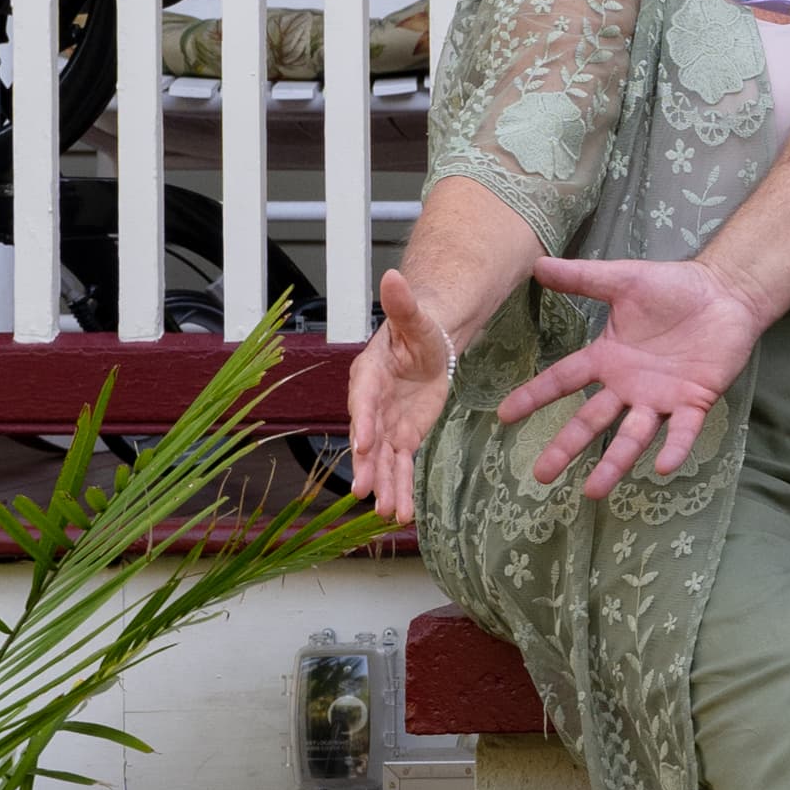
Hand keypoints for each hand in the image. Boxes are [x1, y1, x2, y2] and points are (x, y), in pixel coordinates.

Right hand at [347, 266, 454, 529]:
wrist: (427, 343)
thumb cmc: (418, 328)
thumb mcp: (415, 317)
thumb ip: (403, 303)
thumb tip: (393, 276)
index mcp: (370, 374)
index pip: (364, 401)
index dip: (363, 422)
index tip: (362, 444)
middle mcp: (372, 404)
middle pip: (368, 438)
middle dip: (368, 465)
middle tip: (366, 491)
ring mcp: (385, 424)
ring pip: (383, 459)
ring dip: (386, 486)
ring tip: (388, 514)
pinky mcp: (402, 436)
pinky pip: (400, 465)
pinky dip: (401, 487)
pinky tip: (402, 513)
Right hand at [494, 250, 763, 494]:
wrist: (725, 292)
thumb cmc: (674, 288)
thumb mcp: (623, 280)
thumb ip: (583, 278)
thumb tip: (537, 266)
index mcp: (607, 359)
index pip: (563, 380)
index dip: (534, 397)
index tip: (504, 416)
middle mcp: (628, 386)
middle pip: (591, 421)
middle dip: (566, 447)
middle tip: (541, 476)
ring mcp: (660, 397)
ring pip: (632, 436)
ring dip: (614, 463)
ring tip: (593, 492)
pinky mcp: (695, 400)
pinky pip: (682, 430)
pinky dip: (674, 448)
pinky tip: (663, 468)